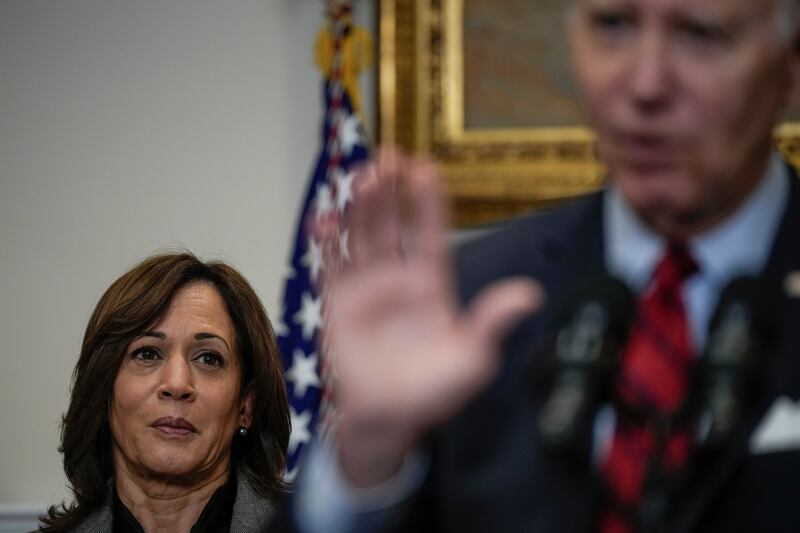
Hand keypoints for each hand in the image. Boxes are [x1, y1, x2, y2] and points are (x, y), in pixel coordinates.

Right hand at [319, 148, 541, 486]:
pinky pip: (331, 264)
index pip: (431, 231)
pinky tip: (324, 220)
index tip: (424, 168)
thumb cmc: (433, 391)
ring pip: (363, 235)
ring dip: (361, 207)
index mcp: (432, 283)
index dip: (428, 200)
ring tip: (362, 178)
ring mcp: (367, 286)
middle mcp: (399, 276)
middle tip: (388, 157)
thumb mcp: (472, 358)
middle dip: (392, 191)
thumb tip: (529, 294)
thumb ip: (492, 322)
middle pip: (394, 223)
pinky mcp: (339, 301)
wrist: (387, 418)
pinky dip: (326, 242)